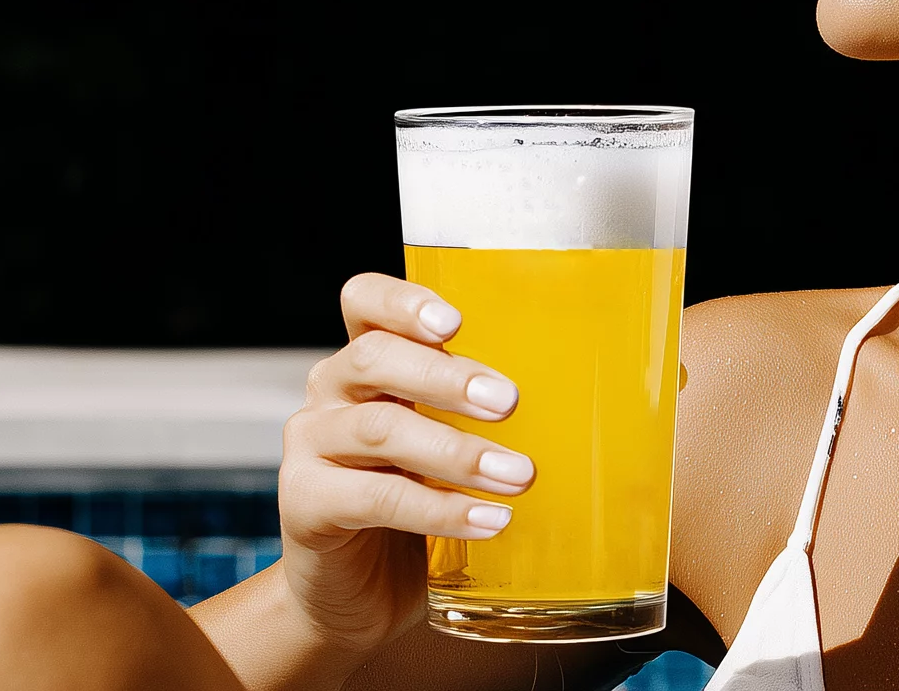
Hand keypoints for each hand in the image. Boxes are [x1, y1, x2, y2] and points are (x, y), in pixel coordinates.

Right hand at [273, 272, 533, 653]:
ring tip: (517, 475)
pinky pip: (373, 497)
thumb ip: (485, 418)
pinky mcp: (304, 503)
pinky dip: (437, 509)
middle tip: (510, 402)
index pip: (365, 301)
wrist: (358, 597)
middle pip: (375, 358)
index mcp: (367, 363)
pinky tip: (486, 520)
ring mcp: (310, 446)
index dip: (403, 301)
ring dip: (456, 451)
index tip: (455, 322)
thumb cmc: (419, 509)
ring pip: (378, 428)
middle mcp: (330, 393)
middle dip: (447, 375)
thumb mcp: (449, 450)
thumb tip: (594, 402)